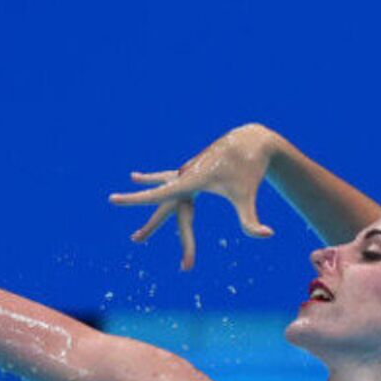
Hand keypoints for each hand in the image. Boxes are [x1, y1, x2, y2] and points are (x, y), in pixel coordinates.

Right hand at [109, 124, 277, 269]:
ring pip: (162, 185)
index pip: (159, 195)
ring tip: (129, 184)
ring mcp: (187, 170)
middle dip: (151, 224)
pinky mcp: (193, 168)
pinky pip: (168, 176)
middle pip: (163, 202)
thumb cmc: (250, 171)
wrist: (252, 140)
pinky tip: (138, 176)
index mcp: (191, 181)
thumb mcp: (247, 197)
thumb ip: (252, 221)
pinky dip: (153, 178)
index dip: (135, 199)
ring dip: (146, 190)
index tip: (113, 199)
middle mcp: (184, 174)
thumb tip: (267, 235)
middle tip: (135, 240)